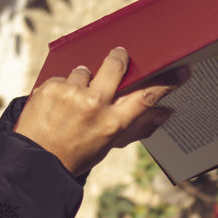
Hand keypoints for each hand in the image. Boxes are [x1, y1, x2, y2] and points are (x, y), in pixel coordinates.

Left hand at [13, 47, 187, 175]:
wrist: (37, 161)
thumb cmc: (77, 154)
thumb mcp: (109, 144)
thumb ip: (137, 126)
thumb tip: (164, 112)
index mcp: (113, 123)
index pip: (146, 96)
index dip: (165, 83)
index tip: (180, 71)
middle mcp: (94, 105)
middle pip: (115, 66)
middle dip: (119, 58)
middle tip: (119, 56)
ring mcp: (70, 94)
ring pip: (84, 70)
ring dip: (81, 82)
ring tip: (72, 103)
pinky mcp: (50, 87)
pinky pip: (62, 77)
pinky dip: (61, 88)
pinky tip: (57, 106)